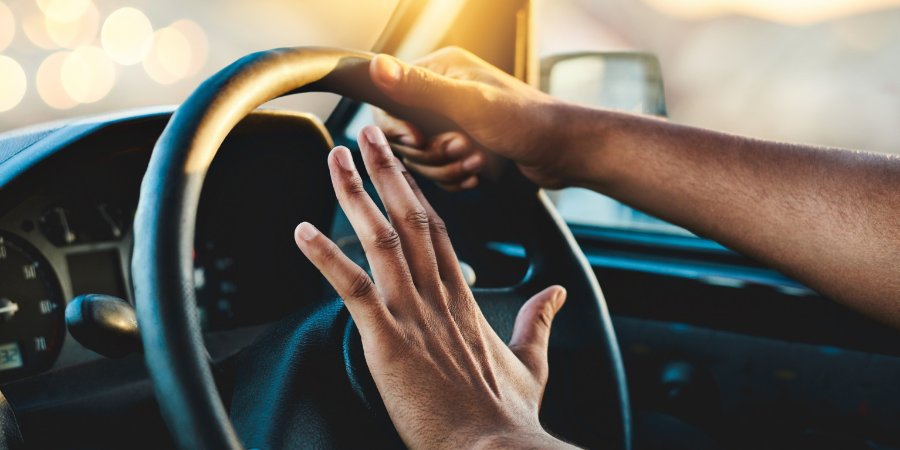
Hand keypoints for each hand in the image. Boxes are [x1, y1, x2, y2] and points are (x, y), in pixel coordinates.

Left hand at [293, 125, 576, 448]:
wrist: (495, 448)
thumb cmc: (508, 414)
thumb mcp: (532, 361)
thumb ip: (540, 322)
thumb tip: (558, 296)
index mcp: (463, 298)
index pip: (436, 230)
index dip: (413, 191)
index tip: (399, 162)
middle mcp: (437, 295)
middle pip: (408, 218)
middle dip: (384, 171)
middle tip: (364, 133)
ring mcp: (412, 315)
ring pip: (380, 239)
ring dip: (354, 195)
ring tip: (335, 159)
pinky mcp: (388, 341)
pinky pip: (352, 289)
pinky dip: (325, 257)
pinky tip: (302, 231)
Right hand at [370, 47, 572, 189]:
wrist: (565, 152)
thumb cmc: (526, 121)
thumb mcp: (469, 104)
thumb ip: (421, 87)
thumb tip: (377, 67)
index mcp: (440, 70)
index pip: (388, 99)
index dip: (397, 127)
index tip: (417, 140)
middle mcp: (442, 93)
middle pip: (403, 134)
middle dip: (430, 151)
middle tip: (462, 148)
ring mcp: (452, 122)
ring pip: (420, 157)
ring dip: (446, 166)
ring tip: (476, 161)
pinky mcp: (462, 146)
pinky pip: (438, 170)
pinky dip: (455, 177)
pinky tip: (478, 173)